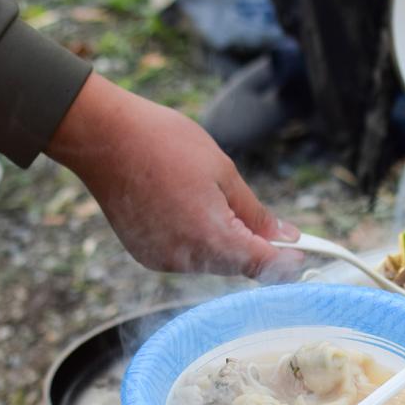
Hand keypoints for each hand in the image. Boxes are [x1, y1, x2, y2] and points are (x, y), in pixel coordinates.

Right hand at [47, 73, 301, 278]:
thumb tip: (286, 236)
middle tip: (265, 220)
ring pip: (211, 262)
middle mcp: (187, 258)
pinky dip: (195, 241)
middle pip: (237, 266)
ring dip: (223, 242)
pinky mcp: (146, 256)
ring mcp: (163, 260)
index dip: (287, 261)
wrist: (103, 138)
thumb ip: (256, 213)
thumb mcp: (223, 171)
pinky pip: (185, 256)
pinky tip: (185, 209)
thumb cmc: (164, 144)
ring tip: (209, 199)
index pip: (263, 265)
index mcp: (211, 236)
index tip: (302, 251)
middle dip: (255, 247)